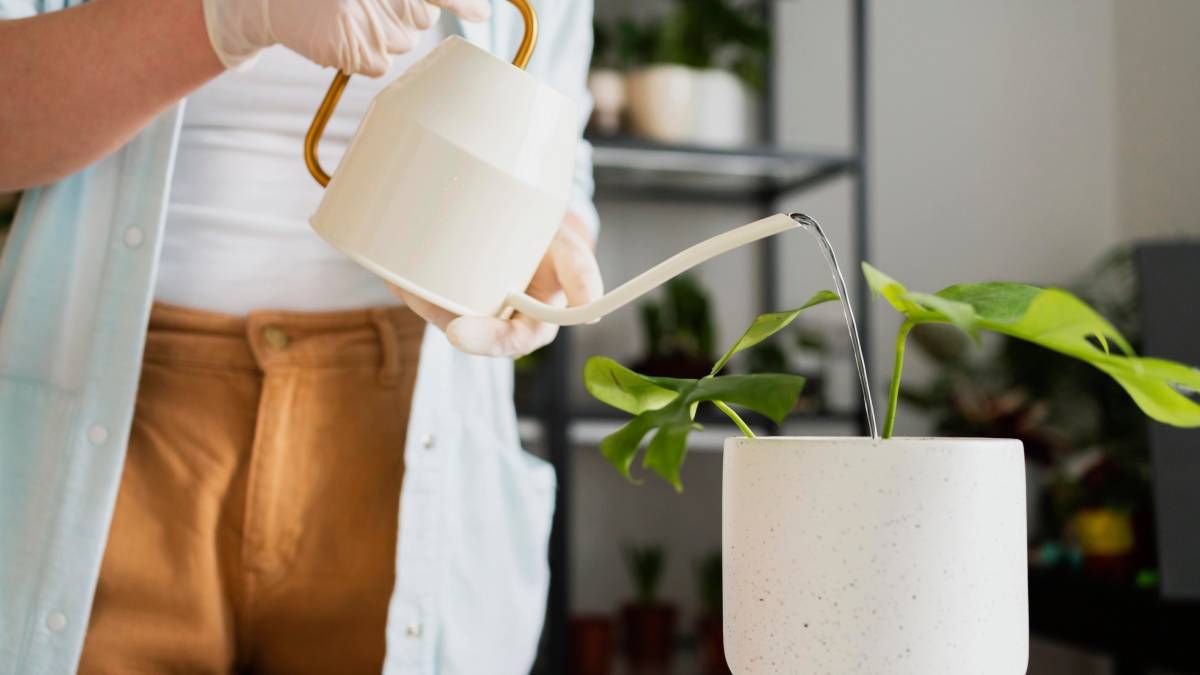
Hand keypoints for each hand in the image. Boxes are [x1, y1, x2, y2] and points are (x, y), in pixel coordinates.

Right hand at [202, 0, 490, 74]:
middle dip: (403, 14)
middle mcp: (387, 1)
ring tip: (346, 18)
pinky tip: (340, 36)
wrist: (267, 1)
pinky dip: (364, 53)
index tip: (483, 15)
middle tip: (366, 5)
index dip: (464, 4)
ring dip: (381, 33)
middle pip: (420, 19)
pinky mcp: (362, 56)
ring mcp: (375, 28)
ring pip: (401, 42)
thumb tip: (465, 7)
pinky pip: (380, 63)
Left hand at [392, 214, 603, 357]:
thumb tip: (596, 314)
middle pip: (465, 329)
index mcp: (532, 325)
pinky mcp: (451, 297)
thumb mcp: (572, 252)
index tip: (455, 331)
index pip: (509, 342)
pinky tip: (394, 271)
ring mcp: (472, 311)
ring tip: (397, 274)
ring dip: (416, 297)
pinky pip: (427, 297)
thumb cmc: (553, 244)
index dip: (484, 340)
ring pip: (439, 312)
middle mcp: (499, 324)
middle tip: (411, 291)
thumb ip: (582, 276)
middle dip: (436, 313)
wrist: (534, 225)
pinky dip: (409, 284)